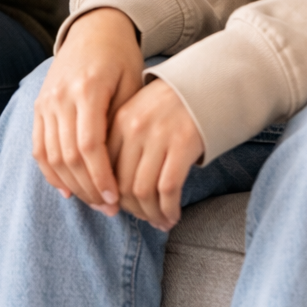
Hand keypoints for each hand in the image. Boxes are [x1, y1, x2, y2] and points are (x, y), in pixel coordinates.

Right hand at [32, 9, 142, 213]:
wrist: (94, 29)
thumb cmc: (121, 57)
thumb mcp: (132, 84)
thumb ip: (122, 122)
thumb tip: (119, 170)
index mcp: (87, 88)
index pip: (89, 145)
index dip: (101, 177)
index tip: (116, 199)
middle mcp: (60, 96)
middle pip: (68, 155)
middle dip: (89, 188)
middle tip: (109, 208)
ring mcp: (45, 101)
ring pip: (50, 156)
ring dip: (72, 185)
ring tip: (94, 202)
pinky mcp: (38, 106)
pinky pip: (38, 147)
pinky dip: (51, 173)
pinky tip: (68, 189)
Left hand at [108, 79, 203, 230]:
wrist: (204, 84)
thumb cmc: (168, 105)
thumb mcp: (137, 114)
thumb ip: (121, 143)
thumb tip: (111, 192)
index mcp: (118, 121)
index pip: (103, 169)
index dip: (108, 196)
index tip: (118, 209)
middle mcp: (135, 129)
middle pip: (121, 184)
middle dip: (131, 210)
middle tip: (142, 219)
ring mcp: (159, 136)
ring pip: (143, 191)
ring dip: (150, 214)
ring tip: (159, 222)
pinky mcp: (183, 145)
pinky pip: (168, 189)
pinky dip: (168, 209)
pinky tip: (172, 216)